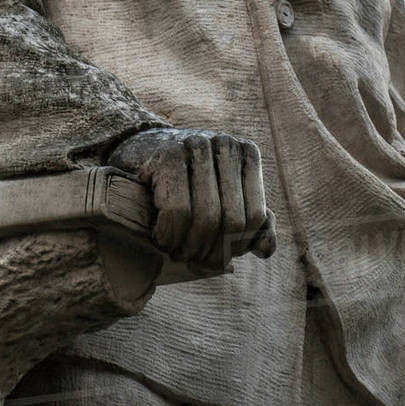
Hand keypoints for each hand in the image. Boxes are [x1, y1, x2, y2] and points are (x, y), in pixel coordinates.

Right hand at [107, 127, 275, 270]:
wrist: (138, 151)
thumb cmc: (185, 181)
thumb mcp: (221, 198)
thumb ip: (250, 222)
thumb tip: (266, 251)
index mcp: (246, 153)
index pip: (255, 216)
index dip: (235, 246)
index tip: (215, 257)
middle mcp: (225, 144)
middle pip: (232, 220)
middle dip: (211, 251)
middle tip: (193, 261)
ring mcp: (196, 145)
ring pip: (207, 217)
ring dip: (190, 247)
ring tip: (178, 252)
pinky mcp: (166, 156)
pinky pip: (178, 211)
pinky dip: (170, 235)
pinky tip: (162, 238)